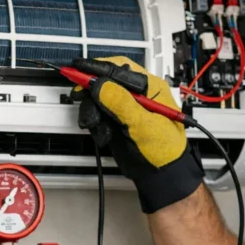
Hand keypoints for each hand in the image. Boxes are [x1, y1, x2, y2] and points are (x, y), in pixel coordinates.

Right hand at [72, 56, 202, 212]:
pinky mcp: (115, 122)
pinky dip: (96, 125)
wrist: (159, 176)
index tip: (79, 69)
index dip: (98, 68)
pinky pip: (97, 116)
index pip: (120, 69)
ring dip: (93, 112)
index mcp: (150, 88)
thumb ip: (122, 103)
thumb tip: (101, 85)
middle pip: (105, 82)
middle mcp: (136, 95)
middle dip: (92, 92)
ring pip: (98, 100)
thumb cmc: (165, 150)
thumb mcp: (144, 125)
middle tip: (79, 95)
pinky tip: (104, 134)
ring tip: (98, 126)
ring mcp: (124, 109)